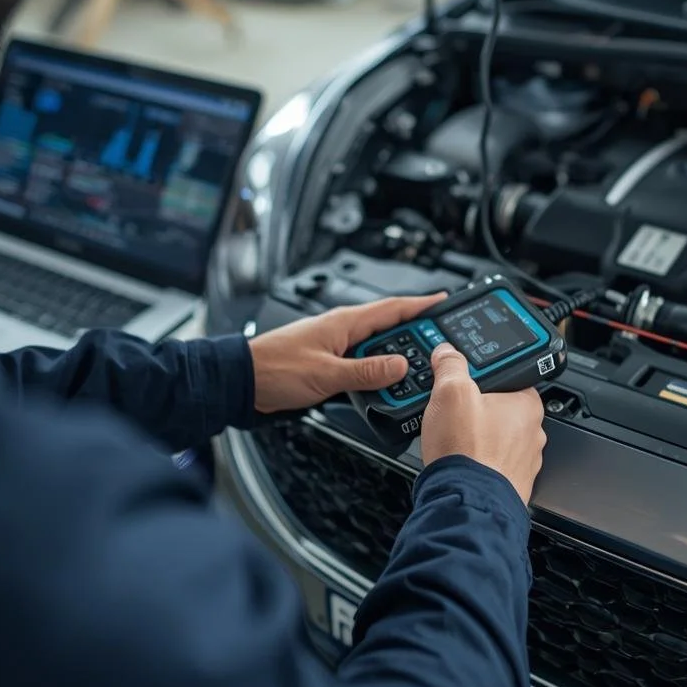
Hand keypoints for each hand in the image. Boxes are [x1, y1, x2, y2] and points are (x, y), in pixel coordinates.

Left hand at [247, 294, 446, 414]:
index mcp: (344, 322)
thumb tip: (400, 367)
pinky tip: (384, 384)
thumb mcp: (326, 374)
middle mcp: (342, 330)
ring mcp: (336, 346)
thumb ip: (366, 372)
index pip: (392, 308)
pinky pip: (362, 362)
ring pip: (376, 348)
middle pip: (389, 328)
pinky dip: (377, 371)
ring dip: (395, 358)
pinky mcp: (329, 363)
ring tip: (416, 372)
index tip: (444, 302)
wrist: (242, 382)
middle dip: (415, 336)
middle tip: (439, 348)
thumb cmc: (273, 369)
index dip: (421, 304)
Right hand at [419, 344, 545, 504]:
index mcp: (528, 405)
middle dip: (476, 410)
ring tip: (454, 440)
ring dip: (476, 437)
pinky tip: (460, 462)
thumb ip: (451, 366)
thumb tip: (448, 353)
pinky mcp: (511, 484)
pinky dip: (477, 462)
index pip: (508, 378)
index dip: (482, 378)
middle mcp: (533, 434)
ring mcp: (524, 462)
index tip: (465, 382)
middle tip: (453, 413)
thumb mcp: (451, 392)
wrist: (465, 503)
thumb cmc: (467, 452)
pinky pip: (492, 464)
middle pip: (500, 409)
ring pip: (496, 439)